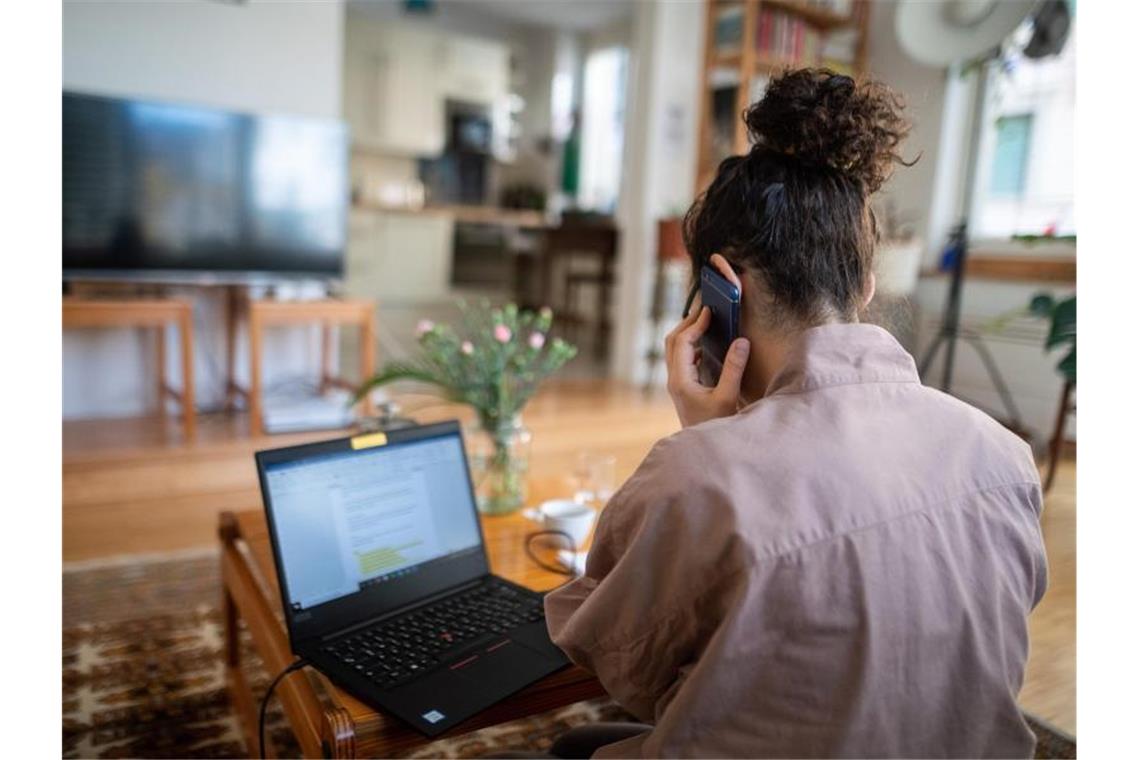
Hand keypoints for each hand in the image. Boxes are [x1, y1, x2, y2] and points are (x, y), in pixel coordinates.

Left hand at [664, 305, 750, 427]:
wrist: (704, 450)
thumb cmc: (716, 426)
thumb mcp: (728, 397)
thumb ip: (734, 368)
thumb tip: (742, 340)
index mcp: (681, 380)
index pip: (683, 342)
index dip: (696, 324)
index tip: (710, 311)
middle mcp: (674, 380)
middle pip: (672, 341)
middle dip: (687, 322)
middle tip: (705, 309)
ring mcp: (676, 384)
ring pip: (674, 349)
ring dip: (687, 332)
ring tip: (705, 321)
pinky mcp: (682, 387)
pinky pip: (681, 358)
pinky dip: (690, 345)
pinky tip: (706, 344)